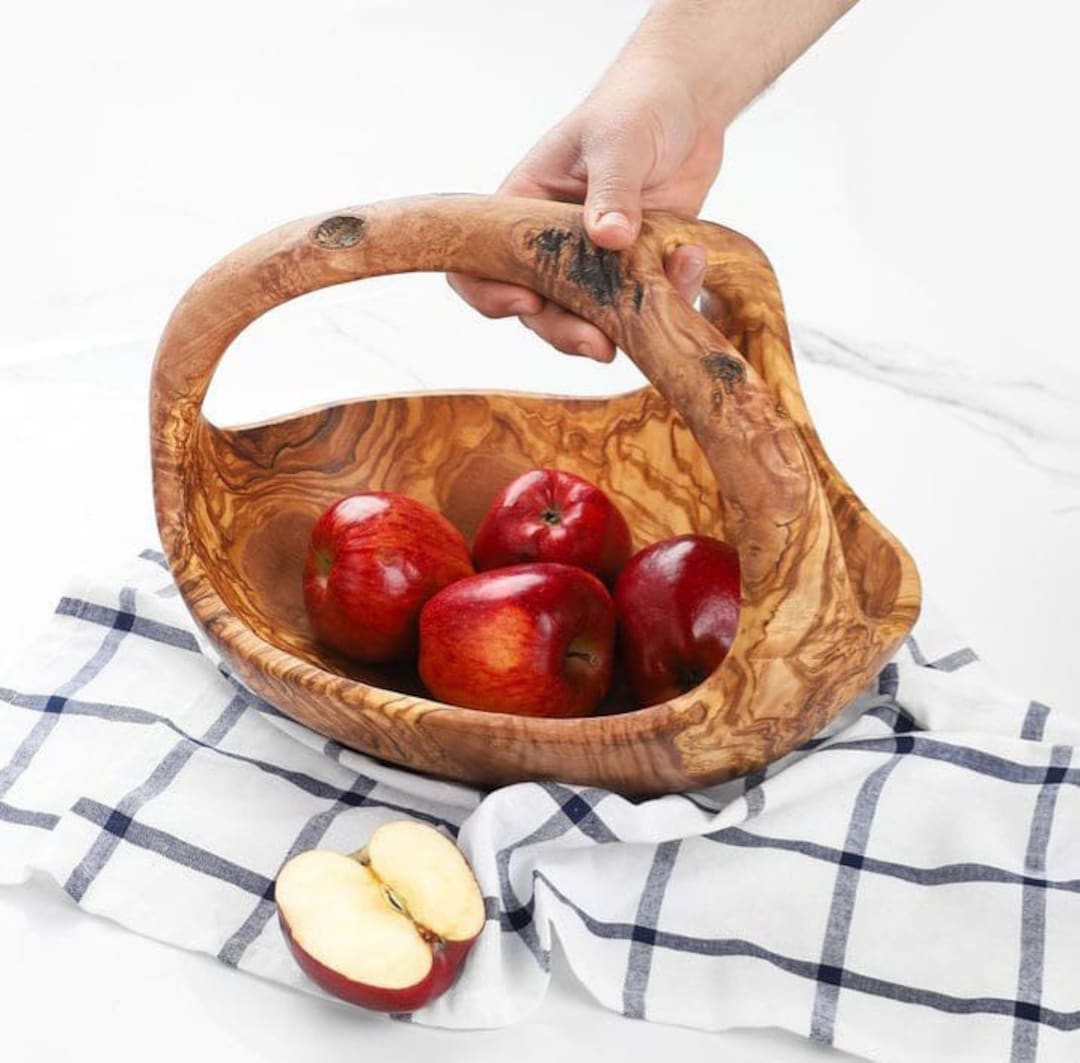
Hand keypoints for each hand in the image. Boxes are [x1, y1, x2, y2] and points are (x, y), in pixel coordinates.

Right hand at [449, 54, 723, 362]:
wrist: (689, 106)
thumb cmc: (635, 108)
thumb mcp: (618, 139)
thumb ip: (612, 188)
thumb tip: (608, 238)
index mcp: (522, 211)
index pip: (478, 264)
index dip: (490, 294)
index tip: (527, 301)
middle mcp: (551, 247)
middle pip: (538, 310)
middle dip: (565, 332)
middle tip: (599, 346)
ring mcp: (596, 266)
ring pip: (592, 321)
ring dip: (620, 329)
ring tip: (652, 320)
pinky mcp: (639, 274)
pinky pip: (646, 306)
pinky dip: (671, 297)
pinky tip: (691, 263)